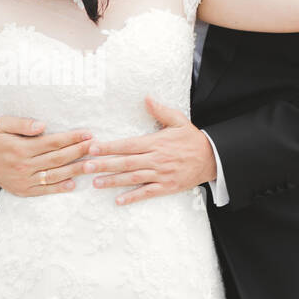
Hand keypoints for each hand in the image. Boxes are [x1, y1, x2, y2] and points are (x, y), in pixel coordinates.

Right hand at [0, 116, 93, 197]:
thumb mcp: (3, 125)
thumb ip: (22, 123)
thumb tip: (42, 125)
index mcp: (21, 148)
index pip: (52, 142)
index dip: (71, 138)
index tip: (87, 134)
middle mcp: (24, 165)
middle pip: (57, 159)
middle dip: (78, 152)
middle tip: (96, 147)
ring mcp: (25, 180)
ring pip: (54, 175)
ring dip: (75, 170)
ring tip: (92, 165)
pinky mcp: (24, 190)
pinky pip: (45, 190)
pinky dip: (59, 188)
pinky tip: (74, 183)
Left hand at [83, 97, 216, 204]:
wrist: (212, 158)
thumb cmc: (192, 139)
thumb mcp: (178, 121)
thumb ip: (160, 111)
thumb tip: (146, 98)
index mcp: (156, 142)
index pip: (128, 144)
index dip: (109, 147)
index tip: (92, 148)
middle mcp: (156, 159)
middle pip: (126, 162)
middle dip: (104, 164)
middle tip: (85, 167)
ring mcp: (161, 174)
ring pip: (133, 178)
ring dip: (113, 181)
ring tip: (96, 183)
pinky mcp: (167, 186)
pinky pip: (147, 193)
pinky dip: (133, 197)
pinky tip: (119, 200)